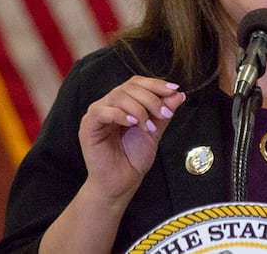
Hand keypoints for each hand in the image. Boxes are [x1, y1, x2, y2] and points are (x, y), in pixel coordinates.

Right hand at [77, 76, 185, 203]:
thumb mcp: (154, 131)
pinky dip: (120, 114)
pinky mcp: (88, 127)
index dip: (155, 83)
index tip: (174, 90)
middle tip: (165, 114)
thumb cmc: (134, 158)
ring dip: (139, 109)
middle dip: (151, 98)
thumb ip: (164, 111)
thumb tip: (178, 94)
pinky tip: (132, 123)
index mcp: (122, 102)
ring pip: (118, 96)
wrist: (121, 183)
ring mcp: (97, 114)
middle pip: (129, 87)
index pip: (137, 83)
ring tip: (149, 126)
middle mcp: (108, 104)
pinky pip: (102, 112)